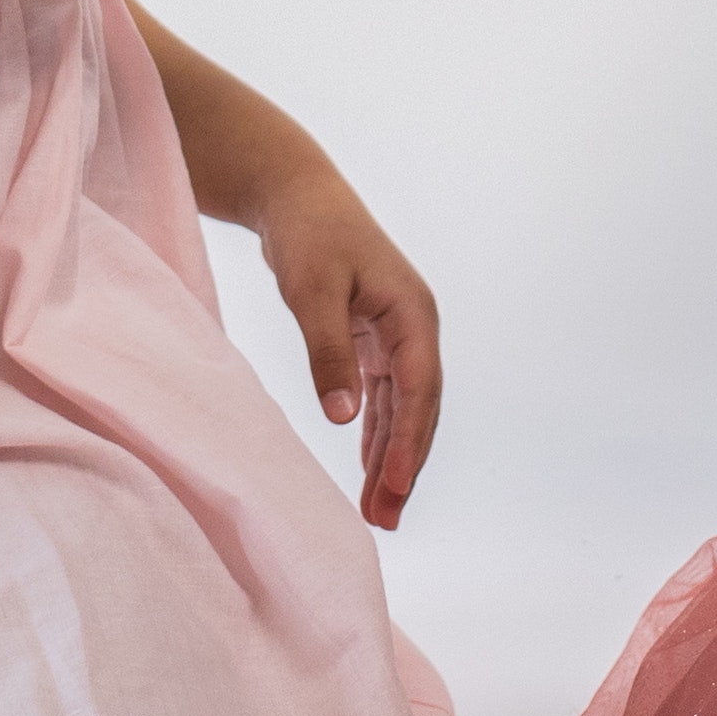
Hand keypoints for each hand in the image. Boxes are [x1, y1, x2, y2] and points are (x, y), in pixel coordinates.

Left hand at [243, 162, 445, 528]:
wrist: (297, 194)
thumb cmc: (308, 235)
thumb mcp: (313, 291)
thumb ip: (328, 352)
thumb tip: (344, 418)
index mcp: (413, 313)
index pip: (419, 389)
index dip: (410, 441)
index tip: (396, 486)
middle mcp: (414, 327)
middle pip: (418, 408)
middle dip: (405, 465)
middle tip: (387, 521)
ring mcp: (397, 334)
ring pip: (401, 409)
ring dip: (392, 457)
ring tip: (381, 513)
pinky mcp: (374, 338)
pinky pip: (383, 397)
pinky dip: (377, 433)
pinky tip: (368, 468)